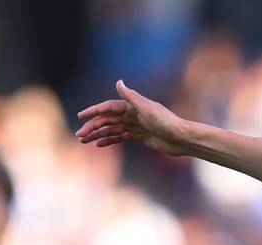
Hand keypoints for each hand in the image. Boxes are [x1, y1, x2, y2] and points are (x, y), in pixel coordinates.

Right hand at [75, 80, 192, 153]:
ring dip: (98, 134)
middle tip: (79, 135)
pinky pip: (120, 137)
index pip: (107, 108)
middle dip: (92, 127)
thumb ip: (131, 97)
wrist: (182, 138)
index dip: (93, 111)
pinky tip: (99, 144)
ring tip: (84, 141)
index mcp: (132, 106)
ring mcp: (135, 125)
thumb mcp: (148, 108)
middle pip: (107, 120)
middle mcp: (132, 114)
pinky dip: (110, 140)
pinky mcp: (140, 136)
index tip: (80, 116)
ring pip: (111, 129)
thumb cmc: (166, 122)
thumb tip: (118, 82)